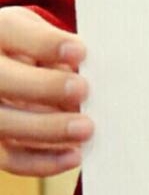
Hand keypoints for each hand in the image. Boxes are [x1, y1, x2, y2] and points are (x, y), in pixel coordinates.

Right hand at [0, 7, 92, 176]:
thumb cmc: (29, 46)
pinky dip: (42, 161)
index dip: (45, 44)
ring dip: (48, 129)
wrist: (4, 65)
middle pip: (3, 80)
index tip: (80, 52)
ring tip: (86, 129)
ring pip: (5, 123)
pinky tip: (74, 155)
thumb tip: (92, 68)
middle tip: (83, 89)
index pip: (11, 32)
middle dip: (44, 87)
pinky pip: (9, 158)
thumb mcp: (38, 32)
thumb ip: (58, 47)